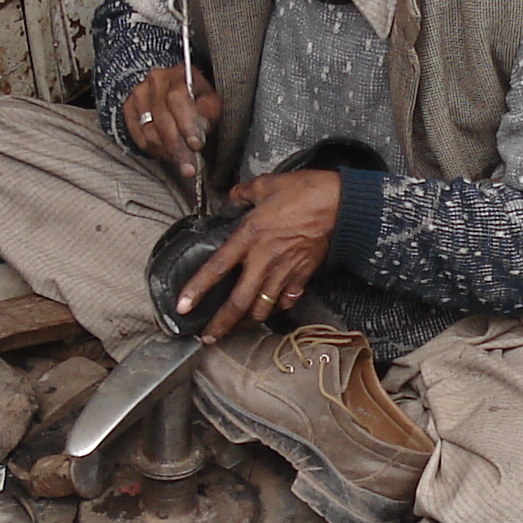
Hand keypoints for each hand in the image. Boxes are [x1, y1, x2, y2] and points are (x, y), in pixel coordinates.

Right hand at [123, 64, 220, 180]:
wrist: (173, 90)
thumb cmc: (196, 99)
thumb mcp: (210, 102)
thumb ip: (208, 114)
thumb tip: (199, 134)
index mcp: (178, 74)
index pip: (178, 99)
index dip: (187, 125)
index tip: (196, 145)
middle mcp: (155, 80)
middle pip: (162, 119)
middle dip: (177, 147)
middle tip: (189, 167)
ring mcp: (139, 93)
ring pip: (149, 131)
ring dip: (167, 152)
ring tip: (182, 163)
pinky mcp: (129, 107)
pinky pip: (138, 137)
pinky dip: (154, 151)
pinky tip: (168, 155)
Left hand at [180, 169, 342, 341]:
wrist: (339, 204)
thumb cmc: (305, 192)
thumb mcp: (266, 184)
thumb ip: (243, 193)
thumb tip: (233, 196)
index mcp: (249, 236)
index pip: (216, 268)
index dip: (197, 289)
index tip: (183, 306)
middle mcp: (263, 260)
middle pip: (238, 302)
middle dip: (221, 324)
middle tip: (208, 338)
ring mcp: (284, 271)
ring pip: (262, 308)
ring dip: (247, 322)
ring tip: (237, 328)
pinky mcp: (302, 276)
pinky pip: (286, 301)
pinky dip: (276, 308)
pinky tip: (269, 309)